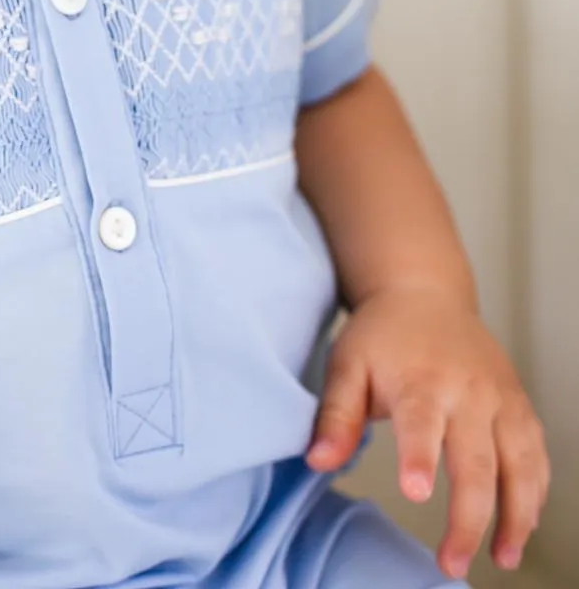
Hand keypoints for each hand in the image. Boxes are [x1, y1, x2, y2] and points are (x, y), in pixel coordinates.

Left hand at [305, 289, 549, 580]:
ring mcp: (499, 398)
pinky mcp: (518, 404)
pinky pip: (537, 454)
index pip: (421, 422)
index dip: (419, 457)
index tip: (414, 492)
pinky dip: (536, 492)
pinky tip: (524, 525)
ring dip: (516, 515)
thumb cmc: (382, 335)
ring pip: (519, 463)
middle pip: (475, 460)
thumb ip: (336, 415)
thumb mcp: (347, 363)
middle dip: (468, 517)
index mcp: (420, 379)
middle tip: (451, 562)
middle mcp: (467, 390)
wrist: (424, 291)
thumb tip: (317, 462)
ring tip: (503, 558)